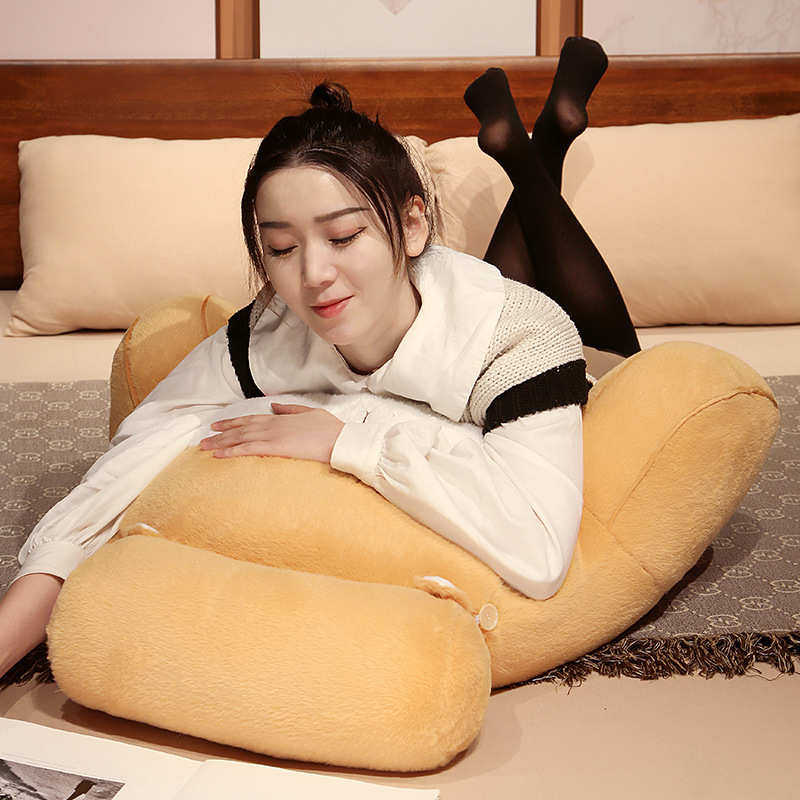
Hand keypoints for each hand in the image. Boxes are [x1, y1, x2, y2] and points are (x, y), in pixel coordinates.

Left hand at [199, 403, 344, 463]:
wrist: (339, 439)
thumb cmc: (330, 428)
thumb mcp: (310, 412)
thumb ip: (290, 409)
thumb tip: (275, 406)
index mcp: (281, 417)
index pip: (251, 419)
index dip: (233, 422)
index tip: (218, 425)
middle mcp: (272, 424)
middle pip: (241, 428)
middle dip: (221, 433)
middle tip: (204, 439)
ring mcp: (272, 435)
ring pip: (240, 438)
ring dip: (220, 442)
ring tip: (205, 447)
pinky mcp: (275, 447)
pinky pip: (248, 449)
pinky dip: (231, 451)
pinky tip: (219, 455)